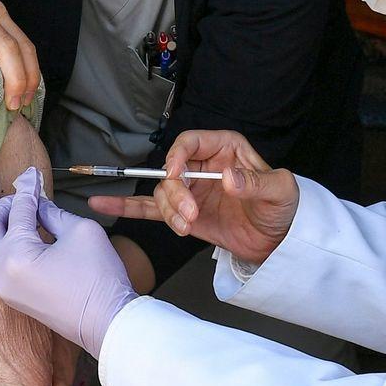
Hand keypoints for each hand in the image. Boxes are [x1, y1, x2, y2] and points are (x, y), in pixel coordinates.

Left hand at [0, 168, 137, 357]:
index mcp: (17, 256)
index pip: (18, 211)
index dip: (29, 189)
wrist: (108, 324)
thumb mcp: (81, 231)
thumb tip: (37, 204)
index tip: (32, 173)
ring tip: (11, 209)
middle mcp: (1, 274)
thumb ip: (52, 212)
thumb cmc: (99, 278)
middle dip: (3, 207)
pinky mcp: (12, 297)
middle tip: (25, 197)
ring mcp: (4, 289)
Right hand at [88, 130, 299, 265]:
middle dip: (176, 195)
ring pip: (162, 194)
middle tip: (190, 216)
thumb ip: (256, 183)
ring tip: (187, 228)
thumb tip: (230, 180)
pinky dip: (126, 208)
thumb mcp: (280, 191)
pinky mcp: (183, 214)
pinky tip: (102, 204)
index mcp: (224, 149)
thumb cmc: (283, 208)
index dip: (178, 156)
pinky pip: (150, 209)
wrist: (279, 242)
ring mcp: (190, 191)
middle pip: (171, 172)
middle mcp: (202, 166)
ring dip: (169, 212)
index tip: (177, 175)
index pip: (190, 143)